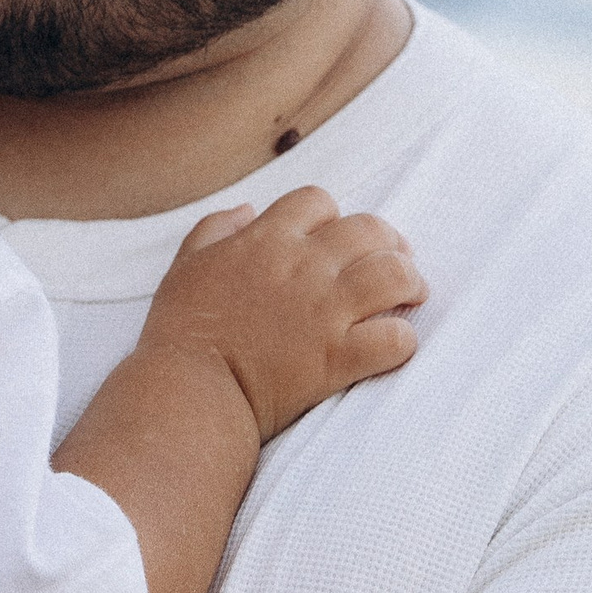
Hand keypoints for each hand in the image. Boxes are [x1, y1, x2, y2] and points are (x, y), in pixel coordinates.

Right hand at [138, 188, 424, 440]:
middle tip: (394, 261)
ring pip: (394, 275)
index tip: (334, 239)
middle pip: (369, 229)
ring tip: (411, 295)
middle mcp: (303, 266)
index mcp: (265, 240)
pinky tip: (395, 343)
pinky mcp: (338, 357)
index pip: (317, 201)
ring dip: (409, 282)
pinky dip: (402, 340)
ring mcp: (325, 311)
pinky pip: (394, 339)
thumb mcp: (186, 265)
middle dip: (388, 242)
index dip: (332, 216)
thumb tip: (247, 209)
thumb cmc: (180, 332)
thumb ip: (215, 229)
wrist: (188, 391)